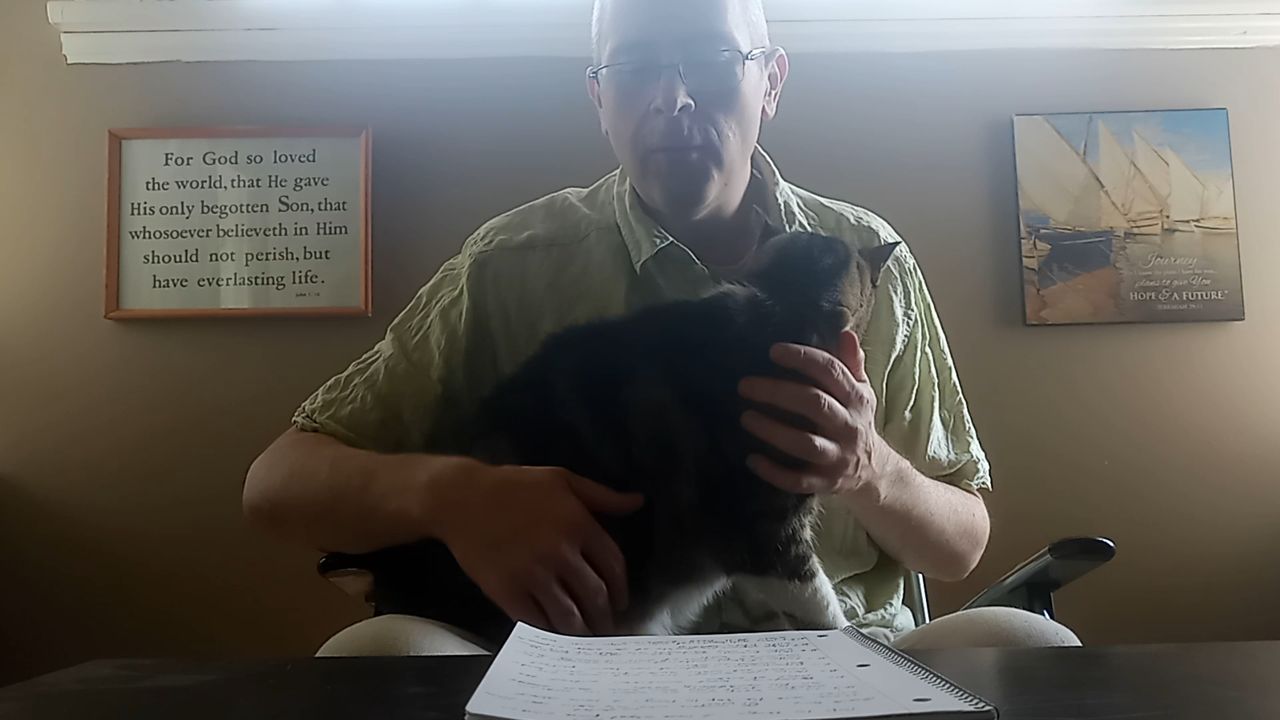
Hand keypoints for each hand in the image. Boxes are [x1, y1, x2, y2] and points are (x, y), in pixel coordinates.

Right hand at [434, 463, 642, 636]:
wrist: (461, 499)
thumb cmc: (514, 485)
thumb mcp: (562, 479)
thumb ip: (602, 495)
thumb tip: (638, 503)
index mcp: (579, 524)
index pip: (614, 566)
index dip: (621, 589)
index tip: (621, 602)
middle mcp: (561, 553)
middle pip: (595, 596)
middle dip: (605, 617)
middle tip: (606, 628)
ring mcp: (534, 575)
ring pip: (569, 615)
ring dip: (581, 631)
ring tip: (584, 638)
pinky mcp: (508, 592)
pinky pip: (536, 621)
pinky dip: (549, 632)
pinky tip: (554, 635)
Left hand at [738, 330, 883, 495]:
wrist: (874, 470)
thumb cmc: (856, 421)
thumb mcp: (861, 392)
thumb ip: (851, 364)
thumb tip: (845, 332)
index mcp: (856, 399)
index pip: (832, 372)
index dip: (803, 359)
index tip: (773, 351)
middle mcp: (848, 427)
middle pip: (814, 404)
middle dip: (778, 392)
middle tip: (744, 385)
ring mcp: (837, 457)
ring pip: (804, 444)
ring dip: (773, 431)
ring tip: (745, 417)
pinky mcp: (824, 482)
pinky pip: (798, 480)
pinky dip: (774, 472)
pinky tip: (752, 459)